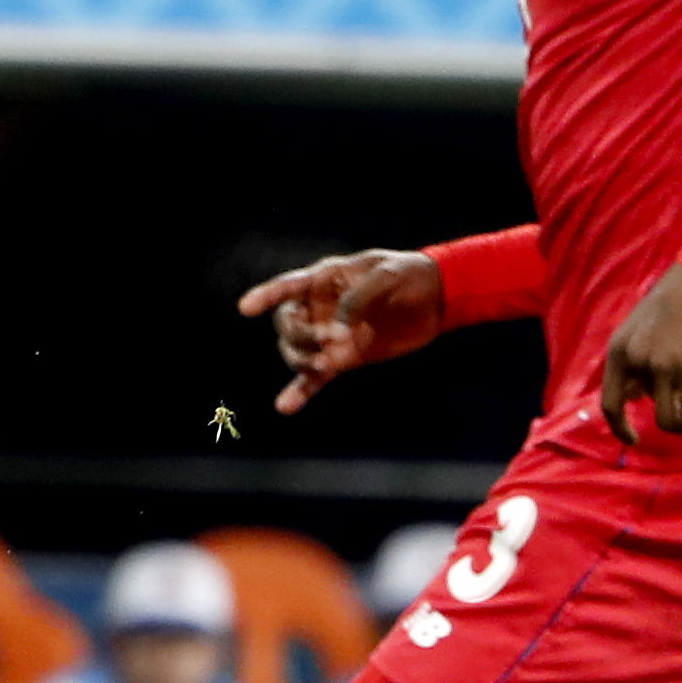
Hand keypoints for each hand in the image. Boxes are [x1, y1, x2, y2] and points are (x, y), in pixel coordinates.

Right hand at [236, 248, 446, 413]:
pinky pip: (314, 378)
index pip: (287, 288)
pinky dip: (299, 392)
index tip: (245, 308)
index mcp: (324, 280)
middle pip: (288, 326)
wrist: (437, 299)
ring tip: (326, 365)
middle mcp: (319, 308)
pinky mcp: (343, 359)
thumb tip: (336, 334)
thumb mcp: (386, 276)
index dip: (265, 296)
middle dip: (301, 337)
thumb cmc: (409, 275)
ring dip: (303, 361)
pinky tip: (285, 407)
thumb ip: (357, 300)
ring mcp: (329, 335)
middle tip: (329, 342)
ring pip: (296, 352)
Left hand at [597, 265, 681, 446]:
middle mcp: (636, 361)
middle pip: (645, 412)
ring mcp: (663, 367)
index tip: (633, 439)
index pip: (610, 402)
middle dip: (670, 423)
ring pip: (671, 420)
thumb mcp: (645, 327)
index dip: (620, 427)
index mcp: (620, 349)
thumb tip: (640, 396)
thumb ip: (639, 359)